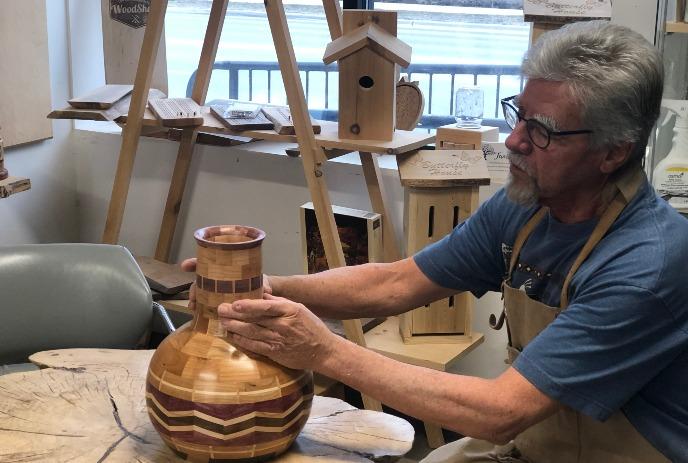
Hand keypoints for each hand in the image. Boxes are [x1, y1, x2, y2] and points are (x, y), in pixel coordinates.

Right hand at [180, 258, 272, 310]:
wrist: (262, 293)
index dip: (195, 263)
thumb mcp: (262, 281)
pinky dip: (200, 307)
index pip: (208, 261)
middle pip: (201, 279)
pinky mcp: (218, 300)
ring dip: (194, 298)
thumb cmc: (259, 283)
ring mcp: (217, 289)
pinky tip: (198, 314)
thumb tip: (267, 290)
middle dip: (193, 287)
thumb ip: (263, 285)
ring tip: (193, 307)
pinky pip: (206, 302)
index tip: (185, 266)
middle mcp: (219, 277)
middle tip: (192, 297)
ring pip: (200, 291)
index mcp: (227, 268)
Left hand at [217, 294, 336, 370]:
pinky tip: (234, 336)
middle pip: (255, 319)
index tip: (234, 303)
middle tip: (221, 310)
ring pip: (252, 333)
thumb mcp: (299, 308)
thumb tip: (260, 294)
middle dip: (235, 315)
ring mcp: (278, 340)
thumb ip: (279, 302)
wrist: (323, 350)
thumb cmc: (311, 326)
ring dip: (235, 328)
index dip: (249, 306)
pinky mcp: (275, 353)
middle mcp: (283, 325)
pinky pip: (256, 346)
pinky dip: (243, 341)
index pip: (266, 307)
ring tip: (223, 322)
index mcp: (290, 311)